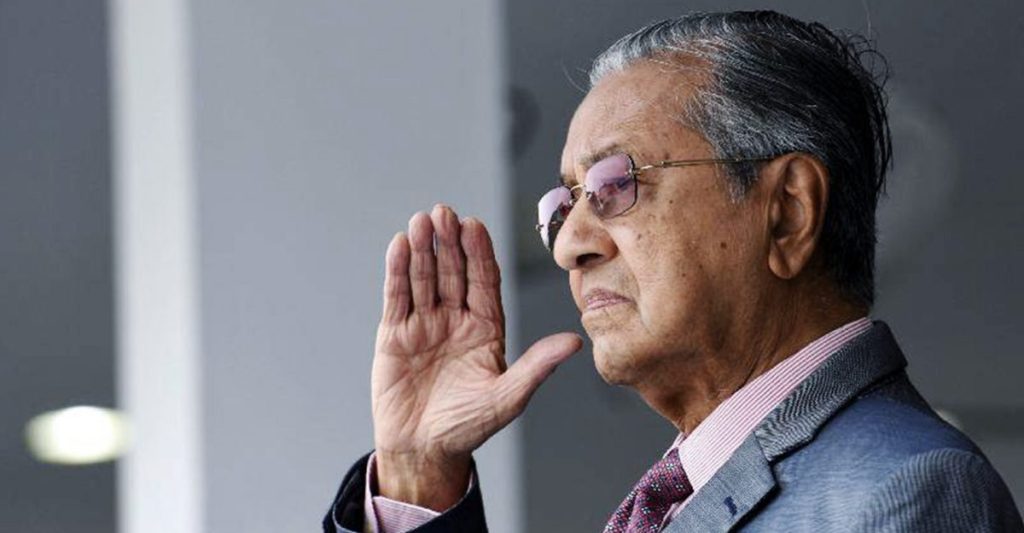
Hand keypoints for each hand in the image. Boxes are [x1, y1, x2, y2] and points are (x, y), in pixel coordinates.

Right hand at [371, 205, 581, 510]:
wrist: (423, 451)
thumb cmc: (468, 427)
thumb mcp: (507, 397)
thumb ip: (537, 366)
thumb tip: (575, 342)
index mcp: (486, 329)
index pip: (484, 282)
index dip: (480, 253)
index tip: (475, 225)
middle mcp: (456, 320)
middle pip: (453, 272)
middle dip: (450, 242)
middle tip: (445, 212)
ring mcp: (425, 324)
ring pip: (425, 278)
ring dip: (423, 249)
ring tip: (423, 221)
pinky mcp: (395, 335)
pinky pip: (397, 297)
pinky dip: (398, 271)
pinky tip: (400, 246)